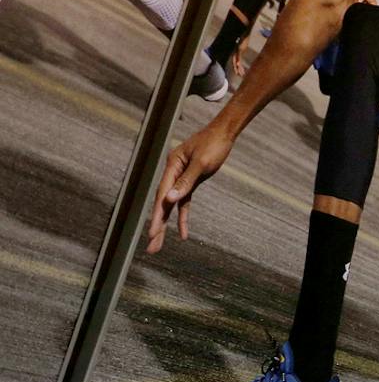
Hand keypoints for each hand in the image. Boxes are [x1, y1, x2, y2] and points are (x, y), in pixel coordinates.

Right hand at [146, 121, 236, 251]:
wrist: (224, 132)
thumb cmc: (214, 144)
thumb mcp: (202, 163)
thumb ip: (187, 182)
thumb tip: (170, 199)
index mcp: (171, 167)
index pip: (161, 196)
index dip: (157, 216)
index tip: (152, 233)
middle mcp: (172, 173)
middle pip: (163, 203)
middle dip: (157, 226)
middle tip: (151, 249)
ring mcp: (180, 178)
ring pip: (171, 205)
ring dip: (166, 224)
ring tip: (158, 244)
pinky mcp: (190, 181)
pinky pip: (184, 202)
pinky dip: (182, 216)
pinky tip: (183, 233)